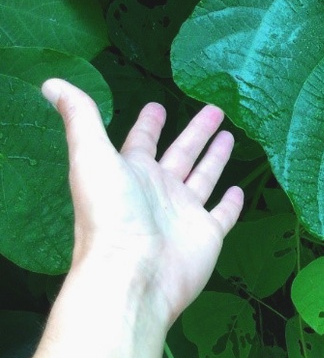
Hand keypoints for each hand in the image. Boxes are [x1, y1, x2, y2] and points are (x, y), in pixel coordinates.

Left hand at [42, 79, 243, 327]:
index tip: (157, 106)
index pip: (142, 142)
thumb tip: (52, 83)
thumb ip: (81, 118)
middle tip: (215, 109)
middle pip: (182, 154)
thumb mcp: (91, 156)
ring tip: (229, 136)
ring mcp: (184, 213)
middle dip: (196, 131)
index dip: (149, 124)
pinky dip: (231, 203)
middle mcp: (159, 190)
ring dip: (215, 158)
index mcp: (133, 172)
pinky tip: (238, 189)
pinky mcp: (207, 234)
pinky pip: (222, 214)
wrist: (132, 274)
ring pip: (204, 178)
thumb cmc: (111, 213)